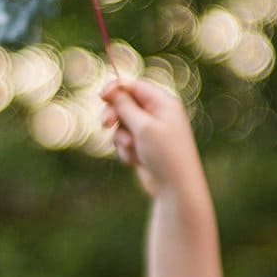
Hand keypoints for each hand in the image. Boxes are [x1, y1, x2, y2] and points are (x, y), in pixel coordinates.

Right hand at [100, 78, 204, 200]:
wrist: (175, 189)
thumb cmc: (165, 154)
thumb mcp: (143, 127)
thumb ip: (126, 107)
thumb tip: (114, 89)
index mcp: (163, 103)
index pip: (135, 86)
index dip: (117, 89)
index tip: (101, 96)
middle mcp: (157, 115)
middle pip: (125, 104)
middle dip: (114, 115)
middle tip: (105, 124)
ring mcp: (150, 132)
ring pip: (122, 125)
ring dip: (121, 138)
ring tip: (131, 149)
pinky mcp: (143, 147)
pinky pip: (124, 142)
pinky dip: (126, 151)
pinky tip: (135, 163)